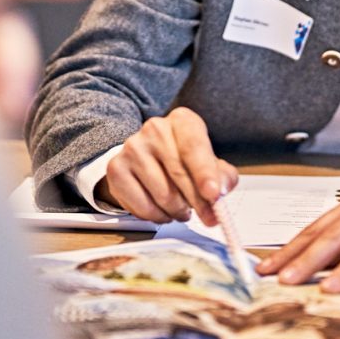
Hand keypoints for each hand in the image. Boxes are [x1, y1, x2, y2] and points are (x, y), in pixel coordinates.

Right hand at [101, 107, 238, 225]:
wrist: (148, 157)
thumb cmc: (183, 160)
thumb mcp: (209, 162)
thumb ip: (223, 176)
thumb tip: (221, 190)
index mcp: (182, 121)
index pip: (194, 147)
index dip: (205, 173)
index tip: (214, 194)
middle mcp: (155, 129)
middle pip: (178, 173)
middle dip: (198, 202)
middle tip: (209, 217)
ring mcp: (132, 148)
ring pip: (162, 194)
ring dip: (178, 211)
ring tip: (182, 210)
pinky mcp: (116, 169)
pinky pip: (142, 206)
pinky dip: (157, 216)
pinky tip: (163, 211)